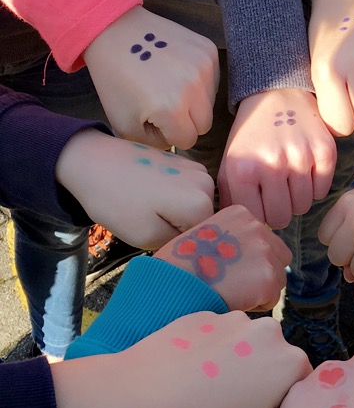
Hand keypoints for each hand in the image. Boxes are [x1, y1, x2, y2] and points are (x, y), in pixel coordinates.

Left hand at [53, 312, 310, 407]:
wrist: (141, 400)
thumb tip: (282, 399)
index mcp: (291, 362)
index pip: (301, 381)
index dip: (282, 401)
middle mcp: (268, 330)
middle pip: (275, 356)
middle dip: (261, 375)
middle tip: (231, 404)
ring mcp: (232, 318)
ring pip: (245, 342)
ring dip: (235, 360)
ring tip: (203, 388)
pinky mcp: (201, 314)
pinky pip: (216, 335)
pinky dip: (208, 351)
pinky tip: (185, 373)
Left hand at [55, 130, 214, 248]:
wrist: (92, 161)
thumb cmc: (115, 202)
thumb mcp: (146, 238)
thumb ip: (180, 245)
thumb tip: (197, 244)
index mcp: (201, 203)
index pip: (204, 238)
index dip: (179, 244)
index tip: (154, 235)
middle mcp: (207, 182)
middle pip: (201, 222)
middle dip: (179, 228)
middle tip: (148, 222)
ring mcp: (196, 168)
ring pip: (193, 207)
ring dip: (174, 214)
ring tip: (147, 207)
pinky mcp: (184, 162)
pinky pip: (185, 192)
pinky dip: (170, 199)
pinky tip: (148, 195)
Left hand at [83, 6, 218, 148]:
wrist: (114, 32)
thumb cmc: (116, 81)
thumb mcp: (125, 124)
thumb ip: (153, 145)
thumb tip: (175, 145)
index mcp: (172, 109)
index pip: (188, 141)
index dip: (169, 134)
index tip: (154, 120)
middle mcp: (194, 87)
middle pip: (204, 124)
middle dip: (185, 121)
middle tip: (162, 106)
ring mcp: (204, 65)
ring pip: (210, 102)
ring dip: (193, 101)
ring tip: (167, 86)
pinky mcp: (208, 50)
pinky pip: (212, 80)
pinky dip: (198, 81)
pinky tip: (175, 72)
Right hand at [155, 204, 291, 310]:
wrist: (172, 283)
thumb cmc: (179, 264)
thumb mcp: (204, 234)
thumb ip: (230, 238)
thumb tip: (247, 257)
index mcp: (241, 213)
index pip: (264, 238)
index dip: (250, 258)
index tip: (230, 268)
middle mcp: (257, 227)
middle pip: (278, 256)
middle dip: (262, 272)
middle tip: (237, 285)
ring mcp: (265, 252)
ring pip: (277, 279)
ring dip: (260, 290)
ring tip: (232, 293)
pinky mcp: (268, 278)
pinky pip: (271, 299)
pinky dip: (256, 305)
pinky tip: (234, 301)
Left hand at [217, 88, 336, 227]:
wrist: (276, 95)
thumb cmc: (250, 135)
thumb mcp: (229, 162)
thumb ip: (229, 197)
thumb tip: (238, 226)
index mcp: (243, 169)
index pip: (256, 218)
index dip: (259, 214)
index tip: (261, 203)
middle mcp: (272, 164)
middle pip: (282, 218)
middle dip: (280, 210)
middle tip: (277, 194)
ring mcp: (301, 157)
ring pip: (304, 206)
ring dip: (297, 198)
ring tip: (290, 180)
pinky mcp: (324, 151)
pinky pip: (322, 191)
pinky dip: (315, 186)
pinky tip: (306, 171)